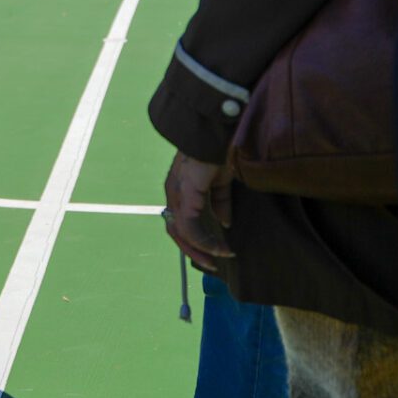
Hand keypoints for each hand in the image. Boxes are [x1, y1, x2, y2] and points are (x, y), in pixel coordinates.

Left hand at [163, 152, 233, 273]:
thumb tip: (225, 223)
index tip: (213, 252)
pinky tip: (221, 246)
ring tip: (220, 256)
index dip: (194, 239)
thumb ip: (220, 202)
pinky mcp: (185, 195)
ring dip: (200, 249)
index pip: (179, 221)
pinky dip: (205, 240)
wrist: (220, 133)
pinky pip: (190, 226)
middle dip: (194, 250)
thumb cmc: (220, 151)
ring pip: (181, 232)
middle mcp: (173, 193)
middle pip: (175, 231)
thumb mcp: (221, 182)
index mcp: (179, 189)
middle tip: (212, 263)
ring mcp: (177, 194)